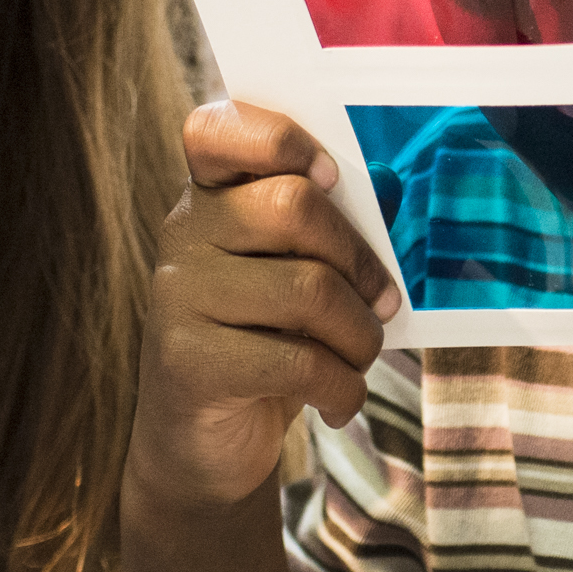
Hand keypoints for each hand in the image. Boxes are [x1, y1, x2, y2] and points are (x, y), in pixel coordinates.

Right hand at [126, 101, 395, 521]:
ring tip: (360, 359)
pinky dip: (341, 389)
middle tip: (383, 303)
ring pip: (308, 291)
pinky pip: (298, 362)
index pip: (217, 129)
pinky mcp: (189, 362)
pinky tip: (336, 403)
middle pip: (292, 208)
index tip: (330, 176)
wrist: (201, 442)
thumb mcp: (289, 274)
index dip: (281, 139)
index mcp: (209, 195)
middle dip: (360, 264)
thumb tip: (393, 194)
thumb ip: (323, 232)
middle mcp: (183, 233)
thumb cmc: (264, 341)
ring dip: (361, 338)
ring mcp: (179, 297)